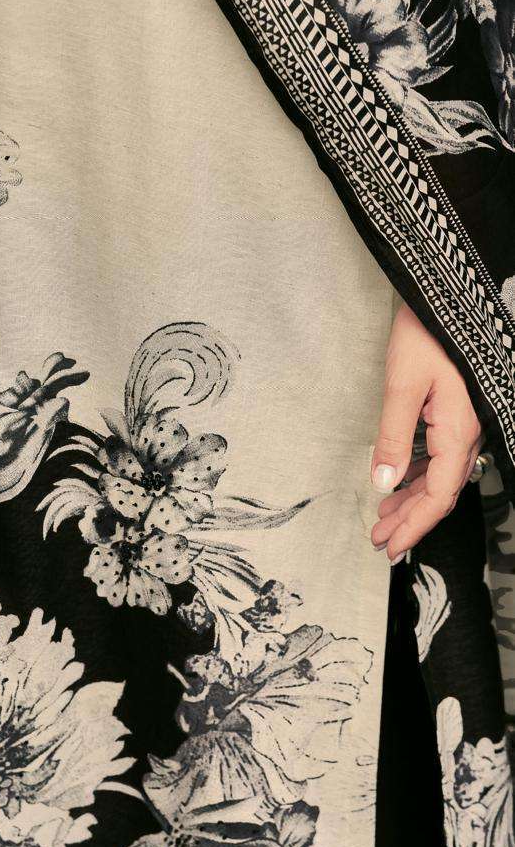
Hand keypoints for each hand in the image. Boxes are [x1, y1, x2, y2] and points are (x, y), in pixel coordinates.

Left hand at [370, 302, 481, 561]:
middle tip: (380, 542)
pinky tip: (398, 484)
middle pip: (439, 493)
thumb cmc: (426, 336)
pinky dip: (417, 476)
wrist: (442, 300)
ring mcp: (462, 425)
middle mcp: (466, 435)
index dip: (414, 526)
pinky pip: (438, 458)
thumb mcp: (402, 387)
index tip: (390, 547)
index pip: (438, 497)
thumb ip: (393, 437)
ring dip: (411, 501)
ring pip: (439, 477)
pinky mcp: (452, 414)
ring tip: (382, 519)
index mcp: (458, 433)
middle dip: (409, 520)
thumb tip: (383, 482)